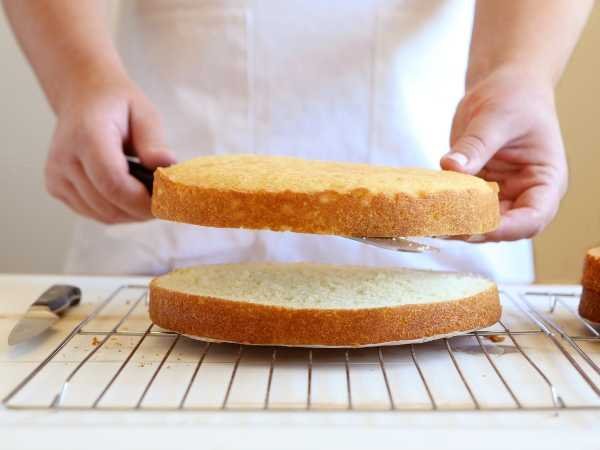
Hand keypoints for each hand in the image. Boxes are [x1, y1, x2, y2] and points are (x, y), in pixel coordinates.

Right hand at [45, 76, 174, 222]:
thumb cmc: (117, 104)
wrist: (82, 97)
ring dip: (131, 214)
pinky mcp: (56, 187)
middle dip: (142, 210)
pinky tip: (129, 195)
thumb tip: (167, 165)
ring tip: (149, 196)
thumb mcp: (144, 113)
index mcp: (86, 136)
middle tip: (166, 201)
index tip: (168, 201)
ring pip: (102, 215)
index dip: (143, 201)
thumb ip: (153, 142)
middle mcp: (65, 159)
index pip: (113, 183)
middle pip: (109, 205)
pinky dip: (116, 211)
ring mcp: (57, 176)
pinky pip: (93, 213)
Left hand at [440, 68, 566, 241]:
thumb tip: (450, 167)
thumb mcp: (496, 117)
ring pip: (480, 222)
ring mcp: (501, 194)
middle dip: (474, 231)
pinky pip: (463, 207)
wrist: (504, 85)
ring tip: (429, 223)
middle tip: (441, 228)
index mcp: (545, 180)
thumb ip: (476, 145)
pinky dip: (447, 210)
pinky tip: (426, 210)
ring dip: (456, 224)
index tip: (474, 229)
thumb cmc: (514, 96)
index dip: (505, 229)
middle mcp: (525, 194)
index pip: (533, 218)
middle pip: (504, 228)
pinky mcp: (477, 190)